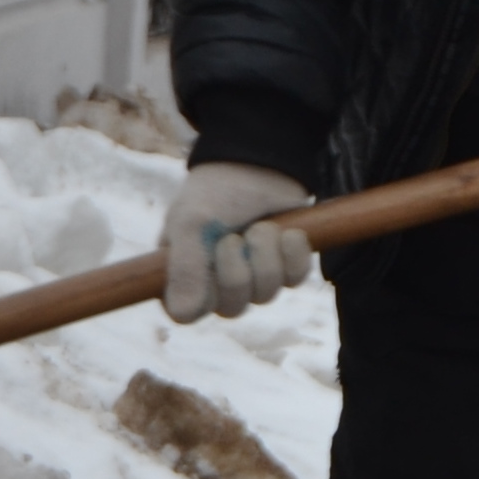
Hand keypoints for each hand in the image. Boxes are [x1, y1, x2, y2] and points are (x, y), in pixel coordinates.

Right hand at [162, 161, 319, 322]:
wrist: (257, 163)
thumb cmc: (214, 193)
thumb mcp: (191, 224)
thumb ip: (185, 268)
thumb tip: (184, 315)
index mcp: (184, 274)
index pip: (187, 313)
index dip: (203, 293)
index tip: (208, 260)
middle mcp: (216, 283)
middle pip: (232, 308)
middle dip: (238, 270)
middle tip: (235, 237)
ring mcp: (253, 278)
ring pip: (265, 294)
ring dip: (266, 256)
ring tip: (262, 226)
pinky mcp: (285, 268)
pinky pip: (295, 279)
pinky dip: (293, 255)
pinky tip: (288, 232)